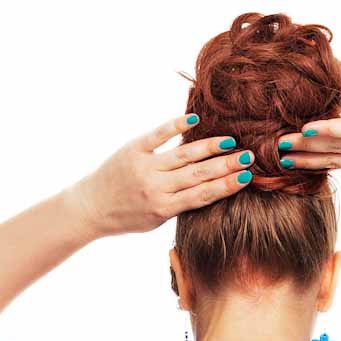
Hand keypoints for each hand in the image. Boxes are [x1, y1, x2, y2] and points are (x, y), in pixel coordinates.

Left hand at [65, 113, 253, 238]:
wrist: (91, 207)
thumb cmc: (127, 217)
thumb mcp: (156, 220)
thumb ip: (179, 204)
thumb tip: (208, 186)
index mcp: (164, 209)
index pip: (202, 195)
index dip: (227, 185)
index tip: (247, 177)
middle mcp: (156, 188)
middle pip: (198, 174)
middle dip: (226, 165)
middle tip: (249, 156)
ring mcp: (145, 167)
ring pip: (184, 155)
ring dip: (209, 147)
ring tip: (231, 141)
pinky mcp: (133, 149)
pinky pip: (158, 135)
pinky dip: (175, 126)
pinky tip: (194, 120)